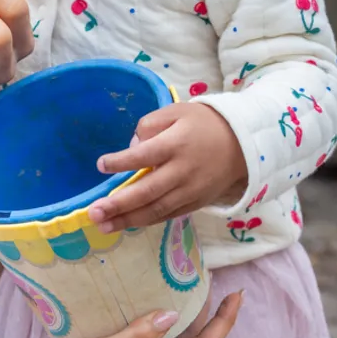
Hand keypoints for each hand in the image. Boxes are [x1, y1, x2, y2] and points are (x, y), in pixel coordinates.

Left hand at [88, 103, 246, 232]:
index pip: (144, 156)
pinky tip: (127, 224)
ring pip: (156, 210)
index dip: (121, 162)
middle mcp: (182, 171)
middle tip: (93, 213)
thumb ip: (150, 125)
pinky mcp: (195, 203)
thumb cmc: (204, 123)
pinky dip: (147, 221)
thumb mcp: (177, 111)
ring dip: (128, 220)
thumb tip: (132, 147)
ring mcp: (190, 191)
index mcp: (176, 145)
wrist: (243, 144)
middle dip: (118, 204)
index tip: (101, 165)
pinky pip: (168, 215)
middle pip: (147, 191)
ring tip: (103, 226)